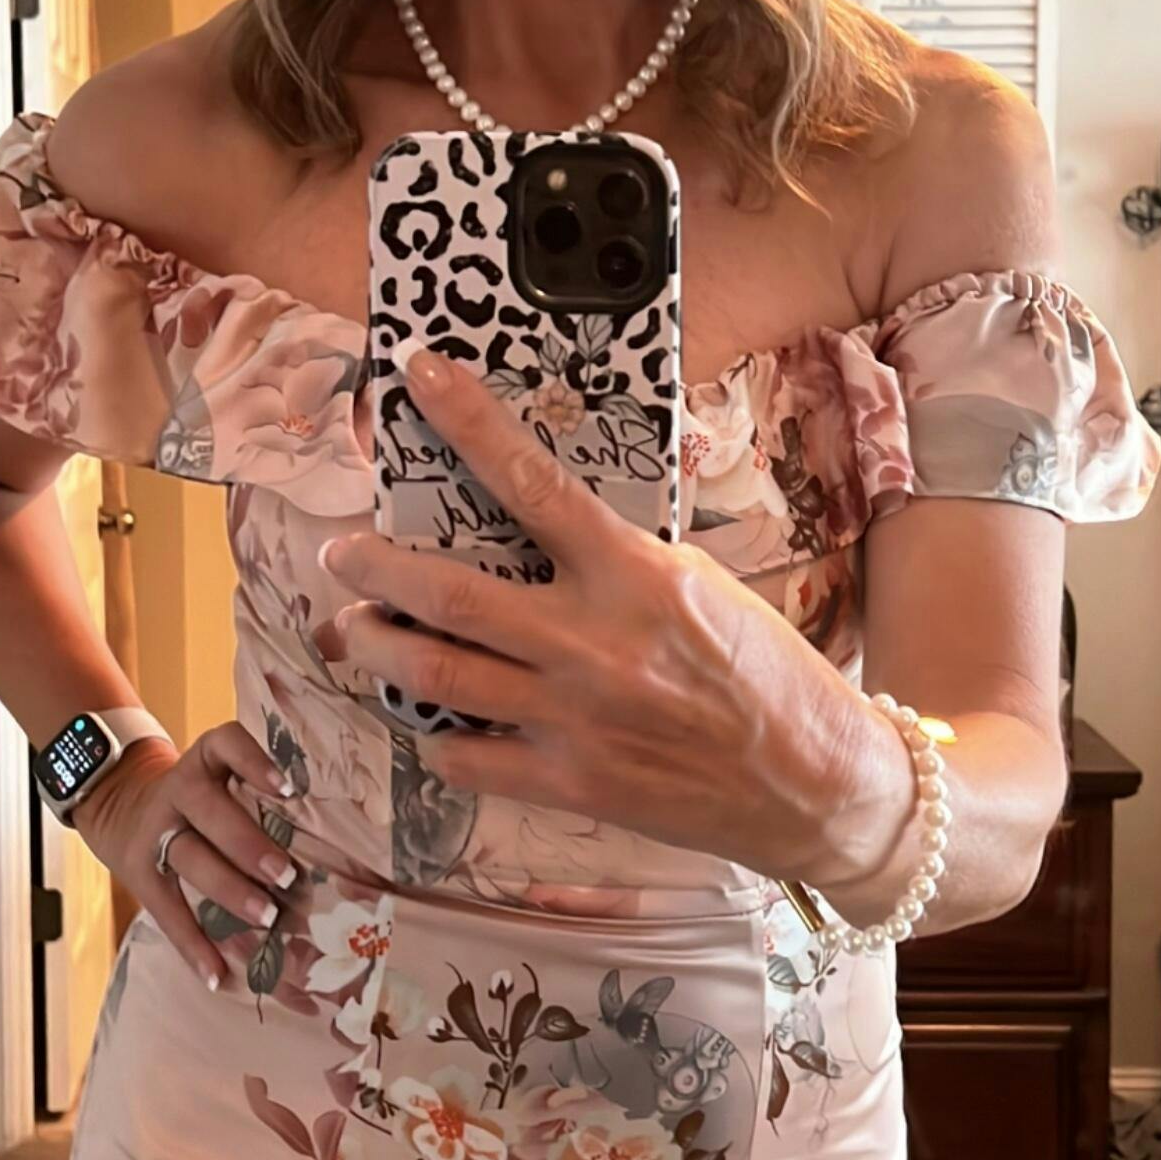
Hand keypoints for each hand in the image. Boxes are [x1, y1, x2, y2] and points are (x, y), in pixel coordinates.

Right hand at [71, 720, 302, 989]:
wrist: (119, 803)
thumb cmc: (202, 797)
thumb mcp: (220, 774)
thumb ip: (263, 794)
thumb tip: (345, 839)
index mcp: (206, 761)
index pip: (226, 745)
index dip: (254, 763)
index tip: (287, 788)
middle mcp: (179, 791)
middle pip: (211, 813)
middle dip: (249, 844)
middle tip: (288, 875)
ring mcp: (157, 832)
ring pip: (191, 859)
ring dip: (229, 891)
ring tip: (267, 918)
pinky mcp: (140, 874)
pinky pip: (166, 911)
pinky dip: (192, 945)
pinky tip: (218, 974)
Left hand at [319, 345, 862, 880]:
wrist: (817, 783)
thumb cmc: (770, 674)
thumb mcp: (705, 585)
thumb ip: (623, 559)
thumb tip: (550, 526)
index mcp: (636, 575)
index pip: (531, 481)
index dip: (466, 422)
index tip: (419, 376)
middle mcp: (593, 643)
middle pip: (449, 594)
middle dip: (376, 567)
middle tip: (343, 552)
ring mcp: (574, 718)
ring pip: (437, 676)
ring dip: (379, 645)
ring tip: (356, 627)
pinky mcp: (570, 783)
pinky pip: (467, 759)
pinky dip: (435, 736)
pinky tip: (429, 719)